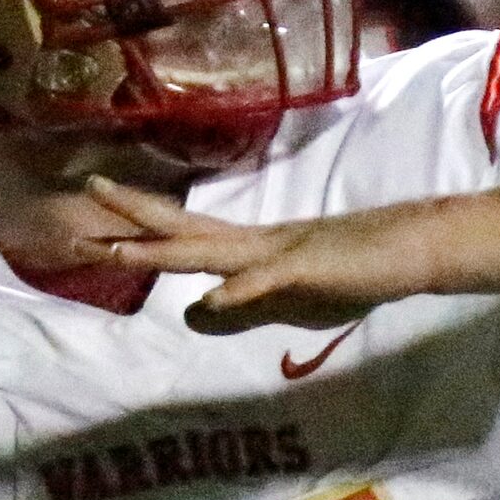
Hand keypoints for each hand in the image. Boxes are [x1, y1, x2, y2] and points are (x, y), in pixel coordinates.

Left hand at [87, 177, 432, 332]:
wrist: (412, 249)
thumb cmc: (356, 270)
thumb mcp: (289, 299)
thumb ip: (243, 305)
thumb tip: (197, 311)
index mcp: (249, 248)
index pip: (184, 233)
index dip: (140, 226)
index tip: (97, 218)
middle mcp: (253, 243)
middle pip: (183, 227)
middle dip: (132, 214)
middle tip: (88, 188)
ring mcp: (277, 253)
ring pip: (208, 251)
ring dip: (161, 253)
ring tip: (116, 252)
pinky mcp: (306, 269)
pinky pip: (265, 280)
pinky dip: (237, 289)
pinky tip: (209, 297)